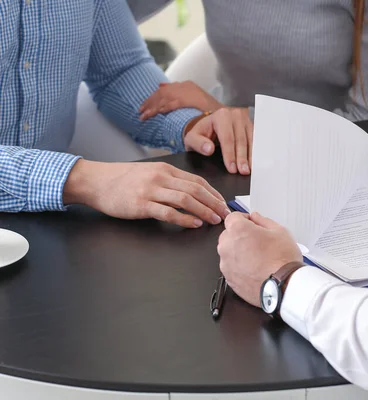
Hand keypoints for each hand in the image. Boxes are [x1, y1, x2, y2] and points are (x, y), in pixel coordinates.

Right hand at [63, 160, 229, 227]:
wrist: (96, 182)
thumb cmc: (122, 180)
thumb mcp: (149, 173)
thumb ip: (169, 181)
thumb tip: (192, 193)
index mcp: (165, 170)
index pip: (197, 181)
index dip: (214, 193)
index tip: (223, 203)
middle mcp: (161, 178)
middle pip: (196, 190)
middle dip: (214, 203)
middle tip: (225, 214)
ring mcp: (151, 191)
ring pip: (186, 200)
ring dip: (204, 211)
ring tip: (214, 220)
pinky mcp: (141, 205)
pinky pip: (168, 212)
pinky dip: (185, 219)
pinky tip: (195, 223)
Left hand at [139, 81, 222, 120]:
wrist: (225, 115)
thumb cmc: (211, 112)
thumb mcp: (196, 100)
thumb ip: (181, 95)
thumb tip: (162, 86)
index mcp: (187, 86)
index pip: (166, 90)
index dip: (153, 98)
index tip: (145, 106)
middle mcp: (186, 86)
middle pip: (163, 92)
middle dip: (150, 102)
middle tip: (140, 111)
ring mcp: (188, 91)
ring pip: (164, 97)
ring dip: (152, 107)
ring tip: (143, 115)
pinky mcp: (189, 99)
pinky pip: (171, 103)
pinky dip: (161, 108)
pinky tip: (154, 114)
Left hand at [184, 107, 252, 174]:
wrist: (209, 125)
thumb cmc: (202, 133)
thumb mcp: (193, 137)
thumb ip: (198, 143)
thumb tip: (209, 149)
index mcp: (221, 116)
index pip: (227, 138)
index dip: (230, 155)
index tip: (232, 168)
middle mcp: (235, 115)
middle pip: (240, 140)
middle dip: (242, 158)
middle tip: (243, 172)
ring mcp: (245, 120)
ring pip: (250, 140)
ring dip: (251, 156)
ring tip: (250, 170)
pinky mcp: (252, 125)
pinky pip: (255, 140)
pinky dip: (255, 152)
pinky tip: (254, 162)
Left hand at [218, 212, 301, 307]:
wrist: (283, 285)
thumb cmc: (282, 259)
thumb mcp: (279, 231)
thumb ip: (263, 220)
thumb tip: (256, 217)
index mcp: (238, 230)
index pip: (233, 217)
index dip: (245, 219)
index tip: (252, 224)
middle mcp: (227, 246)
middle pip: (228, 234)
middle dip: (240, 235)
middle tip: (257, 241)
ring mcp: (226, 264)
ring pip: (229, 252)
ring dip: (239, 251)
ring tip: (258, 257)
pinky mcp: (229, 278)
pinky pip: (231, 267)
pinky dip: (239, 266)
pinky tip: (255, 268)